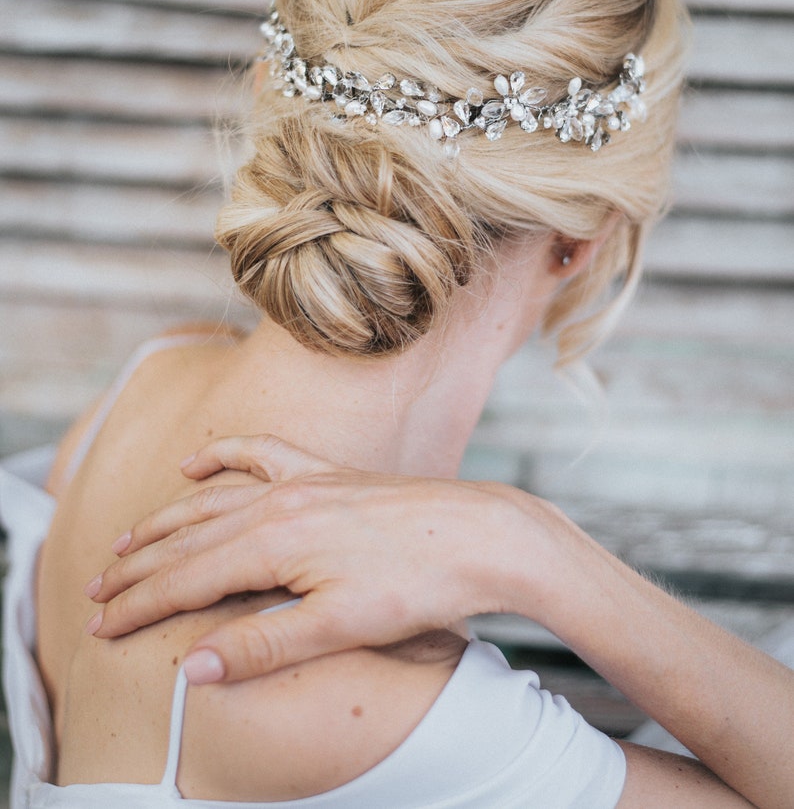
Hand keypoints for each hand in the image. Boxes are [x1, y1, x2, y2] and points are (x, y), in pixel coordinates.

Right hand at [87, 435, 520, 681]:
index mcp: (275, 540)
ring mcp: (304, 480)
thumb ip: (263, 644)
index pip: (187, 578)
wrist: (483, 535)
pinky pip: (261, 453)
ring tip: (127, 539)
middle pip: (189, 537)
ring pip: (213, 498)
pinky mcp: (328, 473)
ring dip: (166, 520)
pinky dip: (223, 456)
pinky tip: (198, 463)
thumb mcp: (339, 625)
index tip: (100, 625)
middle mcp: (279, 501)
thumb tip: (192, 667)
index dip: (139, 604)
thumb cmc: (419, 584)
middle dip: (138, 566)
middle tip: (95, 588)